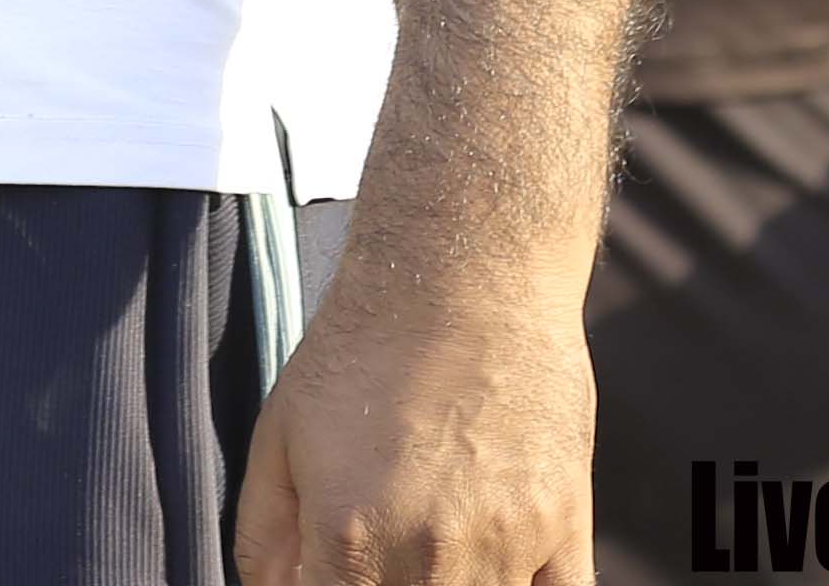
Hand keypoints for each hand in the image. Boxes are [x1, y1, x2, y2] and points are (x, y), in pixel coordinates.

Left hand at [234, 269, 593, 584]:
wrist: (465, 272)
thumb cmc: (367, 345)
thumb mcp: (280, 433)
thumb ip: (264, 537)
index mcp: (350, 537)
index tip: (336, 567)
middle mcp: (429, 555)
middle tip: (384, 546)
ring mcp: (505, 544)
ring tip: (432, 535)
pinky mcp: (564, 523)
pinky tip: (495, 560)